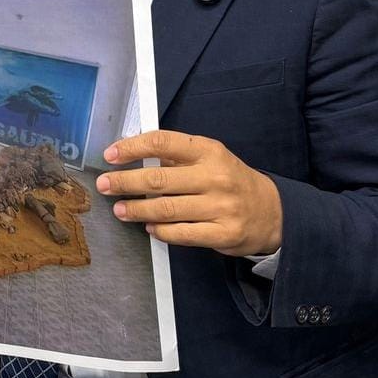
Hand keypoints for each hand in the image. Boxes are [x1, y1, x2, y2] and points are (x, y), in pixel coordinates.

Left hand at [97, 130, 282, 256]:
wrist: (273, 212)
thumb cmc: (230, 180)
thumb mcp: (210, 158)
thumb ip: (176, 156)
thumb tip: (130, 154)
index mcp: (208, 151)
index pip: (163, 142)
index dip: (132, 148)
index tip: (110, 155)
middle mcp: (215, 177)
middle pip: (158, 179)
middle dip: (124, 182)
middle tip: (104, 185)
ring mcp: (221, 207)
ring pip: (166, 209)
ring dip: (136, 210)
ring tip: (119, 209)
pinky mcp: (224, 234)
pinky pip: (182, 234)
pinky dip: (160, 231)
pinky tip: (148, 227)